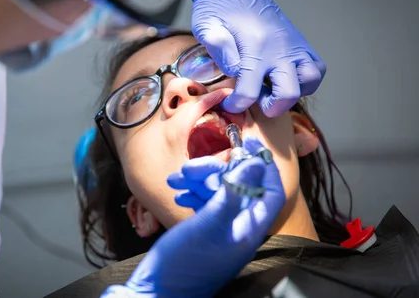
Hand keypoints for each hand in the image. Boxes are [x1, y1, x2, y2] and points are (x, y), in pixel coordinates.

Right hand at [101, 138, 285, 297]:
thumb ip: (234, 191)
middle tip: (192, 166)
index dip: (262, 166)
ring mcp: (222, 230)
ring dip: (199, 180)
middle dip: (216, 171)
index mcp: (249, 228)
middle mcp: (239, 228)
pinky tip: (178, 192)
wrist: (158, 293)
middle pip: (240, 187)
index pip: (270, 191)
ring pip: (219, 193)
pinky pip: (205, 204)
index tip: (248, 145)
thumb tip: (255, 163)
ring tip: (177, 178)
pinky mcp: (205, 232)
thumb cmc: (185, 265)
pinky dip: (192, 194)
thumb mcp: (211, 223)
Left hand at [189, 0, 325, 117]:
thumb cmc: (217, 6)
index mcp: (255, 46)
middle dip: (270, 107)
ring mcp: (293, 45)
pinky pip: (317, 67)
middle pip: (288, 93)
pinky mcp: (300, 42)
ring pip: (310, 81)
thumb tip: (234, 70)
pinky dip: (307, 80)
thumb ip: (217, 47)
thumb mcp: (206, 25)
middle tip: (255, 101)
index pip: (250, 91)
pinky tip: (286, 79)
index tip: (228, 105)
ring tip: (272, 89)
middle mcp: (279, 48)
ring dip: (293, 93)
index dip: (236, 105)